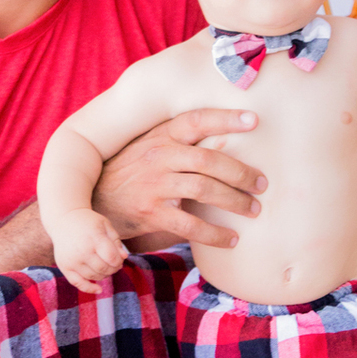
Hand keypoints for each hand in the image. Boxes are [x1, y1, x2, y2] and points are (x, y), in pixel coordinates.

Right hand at [51, 208, 127, 293]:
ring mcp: (72, 260)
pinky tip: (99, 289)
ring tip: (106, 267)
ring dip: (104, 275)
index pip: (112, 258)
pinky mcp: (64, 267)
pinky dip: (89, 288)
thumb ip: (116, 240)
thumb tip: (124, 257)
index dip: (119, 261)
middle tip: (114, 264)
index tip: (119, 259)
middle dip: (113, 269)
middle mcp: (82, 251)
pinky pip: (77, 283)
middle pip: (104, 268)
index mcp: (94, 238)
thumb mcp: (105, 224)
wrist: (63, 220)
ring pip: (93, 276)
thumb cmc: (88, 222)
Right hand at [93, 108, 266, 250]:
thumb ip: (180, 141)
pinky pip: (190, 225)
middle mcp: (159, 156)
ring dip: (234, 201)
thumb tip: (227, 139)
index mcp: (161, 136)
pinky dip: (215, 234)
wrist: (94, 200)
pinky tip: (232, 239)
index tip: (254, 120)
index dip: (225, 118)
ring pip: (204, 189)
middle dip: (241, 172)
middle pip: (209, 159)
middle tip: (262, 184)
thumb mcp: (150, 146)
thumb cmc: (132, 171)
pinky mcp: (151, 213)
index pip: (196, 120)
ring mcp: (154, 185)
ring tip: (253, 210)